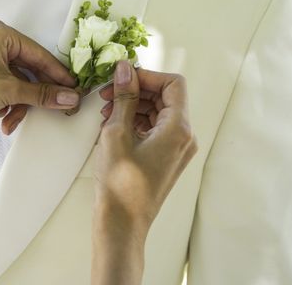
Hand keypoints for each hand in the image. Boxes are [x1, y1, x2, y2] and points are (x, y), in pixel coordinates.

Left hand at [0, 19, 79, 141]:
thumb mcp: (9, 91)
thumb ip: (43, 94)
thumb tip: (71, 97)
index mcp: (1, 34)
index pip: (39, 55)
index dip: (58, 74)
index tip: (75, 90)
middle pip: (29, 71)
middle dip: (34, 95)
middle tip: (55, 109)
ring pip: (18, 85)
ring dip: (17, 106)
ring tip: (10, 122)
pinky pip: (6, 91)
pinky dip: (5, 106)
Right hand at [95, 61, 197, 237]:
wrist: (122, 224)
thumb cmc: (120, 184)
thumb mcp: (116, 132)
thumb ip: (124, 97)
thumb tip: (125, 68)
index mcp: (178, 129)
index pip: (173, 83)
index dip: (147, 75)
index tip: (122, 77)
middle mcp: (184, 137)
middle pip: (166, 97)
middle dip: (137, 90)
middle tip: (108, 93)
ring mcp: (177, 149)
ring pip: (158, 112)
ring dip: (133, 105)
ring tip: (106, 111)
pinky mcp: (166, 158)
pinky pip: (155, 128)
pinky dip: (136, 120)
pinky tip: (113, 125)